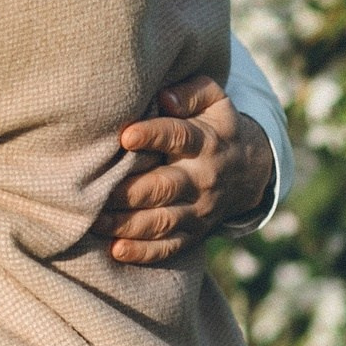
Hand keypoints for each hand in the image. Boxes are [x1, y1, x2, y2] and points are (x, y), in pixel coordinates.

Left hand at [97, 76, 275, 263]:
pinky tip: (116, 250)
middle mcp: (203, 179)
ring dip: (127, 224)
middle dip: (129, 191)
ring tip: (94, 221)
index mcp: (206, 142)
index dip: (153, 135)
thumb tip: (165, 98)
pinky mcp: (194, 233)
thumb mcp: (214, 100)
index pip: (180, 137)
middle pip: (165, 187)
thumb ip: (192, 92)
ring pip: (163, 221)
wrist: (250, 170)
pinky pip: (170, 248)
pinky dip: (144, 252)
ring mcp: (199, 210)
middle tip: (96, 190)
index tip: (125, 136)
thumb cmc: (215, 126)